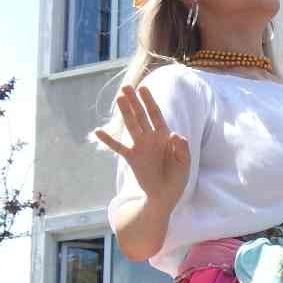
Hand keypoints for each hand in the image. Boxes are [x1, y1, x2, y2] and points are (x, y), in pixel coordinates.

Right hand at [94, 84, 190, 205]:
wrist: (165, 195)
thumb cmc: (177, 178)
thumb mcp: (184, 163)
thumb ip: (182, 149)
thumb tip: (176, 134)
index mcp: (164, 136)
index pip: (156, 115)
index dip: (150, 102)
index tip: (143, 88)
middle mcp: (151, 138)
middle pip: (141, 116)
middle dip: (135, 101)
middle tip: (126, 87)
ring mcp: (140, 147)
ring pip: (131, 126)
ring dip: (125, 112)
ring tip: (119, 98)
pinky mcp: (132, 158)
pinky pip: (118, 147)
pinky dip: (109, 140)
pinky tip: (98, 131)